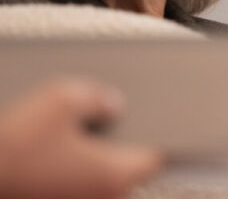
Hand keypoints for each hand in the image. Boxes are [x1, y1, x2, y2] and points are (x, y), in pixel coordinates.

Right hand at [0, 78, 163, 198]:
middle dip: (119, 141)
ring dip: (91, 156)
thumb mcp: (61, 98)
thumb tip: (111, 103)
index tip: (153, 121)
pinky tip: (52, 149)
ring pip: (98, 177)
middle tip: (104, 117)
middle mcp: (101, 198)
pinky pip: (75, 184)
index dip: (153, 135)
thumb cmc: (14, 146)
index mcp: (115, 174)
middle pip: (127, 165)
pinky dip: (71, 169)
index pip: (156, 156)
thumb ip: (98, 96)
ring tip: (69, 131)